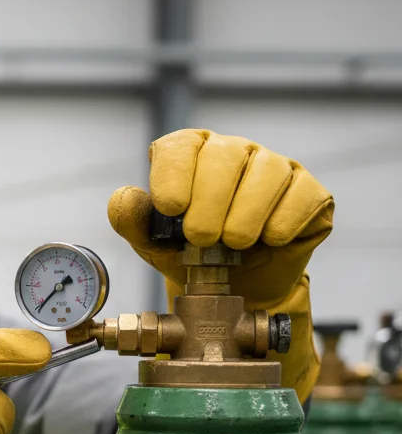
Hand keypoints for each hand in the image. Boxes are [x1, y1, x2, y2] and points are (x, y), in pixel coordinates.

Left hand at [107, 129, 333, 399]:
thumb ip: (134, 221)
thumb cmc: (193, 258)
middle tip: (202, 239)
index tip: (171, 208)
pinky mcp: (309, 191)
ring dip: (245, 217)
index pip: (182, 145)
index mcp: (193, 155)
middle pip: (226, 155)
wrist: (238, 288)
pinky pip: (302, 195)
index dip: (175, 174)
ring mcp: (276, 168)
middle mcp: (235, 152)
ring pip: (268, 172)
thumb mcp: (155, 245)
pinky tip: (270, 240)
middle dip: (210, 203)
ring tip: (234, 244)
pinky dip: (282, 223)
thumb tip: (124, 197)